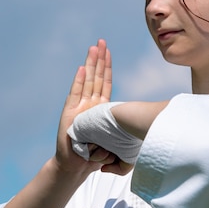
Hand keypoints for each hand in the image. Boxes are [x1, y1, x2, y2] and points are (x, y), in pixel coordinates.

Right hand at [55, 39, 115, 173]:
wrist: (76, 166)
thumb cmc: (96, 155)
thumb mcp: (115, 139)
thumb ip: (121, 129)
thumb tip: (139, 122)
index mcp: (99, 108)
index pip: (104, 82)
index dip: (106, 67)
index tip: (108, 51)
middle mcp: (88, 104)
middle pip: (95, 77)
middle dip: (98, 59)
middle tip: (100, 41)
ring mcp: (78, 107)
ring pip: (87, 82)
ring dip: (90, 64)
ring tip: (93, 48)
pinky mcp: (69, 113)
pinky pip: (75, 94)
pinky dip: (79, 81)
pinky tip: (82, 69)